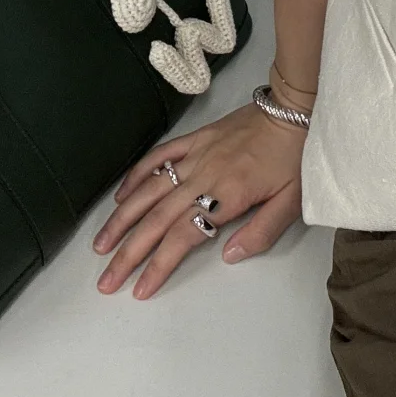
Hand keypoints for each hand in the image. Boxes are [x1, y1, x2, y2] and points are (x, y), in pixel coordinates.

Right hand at [91, 99, 305, 299]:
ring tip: (101, 244)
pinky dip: (136, 175)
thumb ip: (261, 232)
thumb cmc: (294, 158)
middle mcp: (204, 177)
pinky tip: (120, 196)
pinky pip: (159, 157)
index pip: (183, 237)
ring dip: (122, 219)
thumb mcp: (291, 201)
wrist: (293, 108)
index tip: (138, 288)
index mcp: (228, 196)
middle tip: (106, 280)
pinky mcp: (194, 139)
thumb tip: (228, 256)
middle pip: (157, 220)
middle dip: (128, 252)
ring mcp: (196, 156)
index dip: (158, 265)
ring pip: (149, 190)